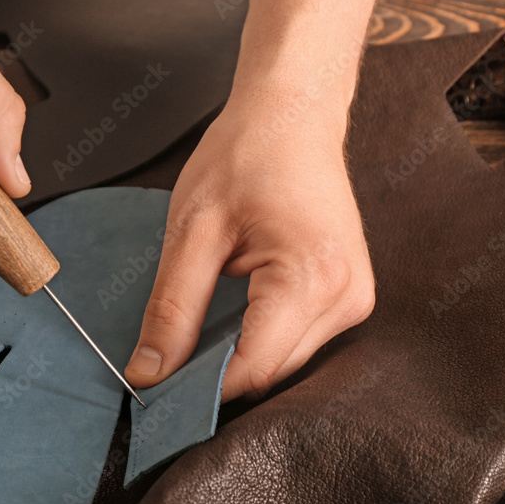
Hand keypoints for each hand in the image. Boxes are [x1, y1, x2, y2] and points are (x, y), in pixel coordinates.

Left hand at [124, 95, 375, 400]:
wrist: (293, 113)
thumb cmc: (245, 155)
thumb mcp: (192, 231)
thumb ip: (171, 308)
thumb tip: (149, 373)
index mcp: (312, 278)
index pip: (252, 369)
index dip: (198, 389)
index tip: (154, 391)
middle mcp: (347, 298)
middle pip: (270, 373)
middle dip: (214, 376)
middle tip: (162, 363)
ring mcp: (355, 299)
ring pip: (284, 363)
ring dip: (236, 358)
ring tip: (195, 331)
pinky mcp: (349, 296)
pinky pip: (296, 341)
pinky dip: (257, 339)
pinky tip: (228, 317)